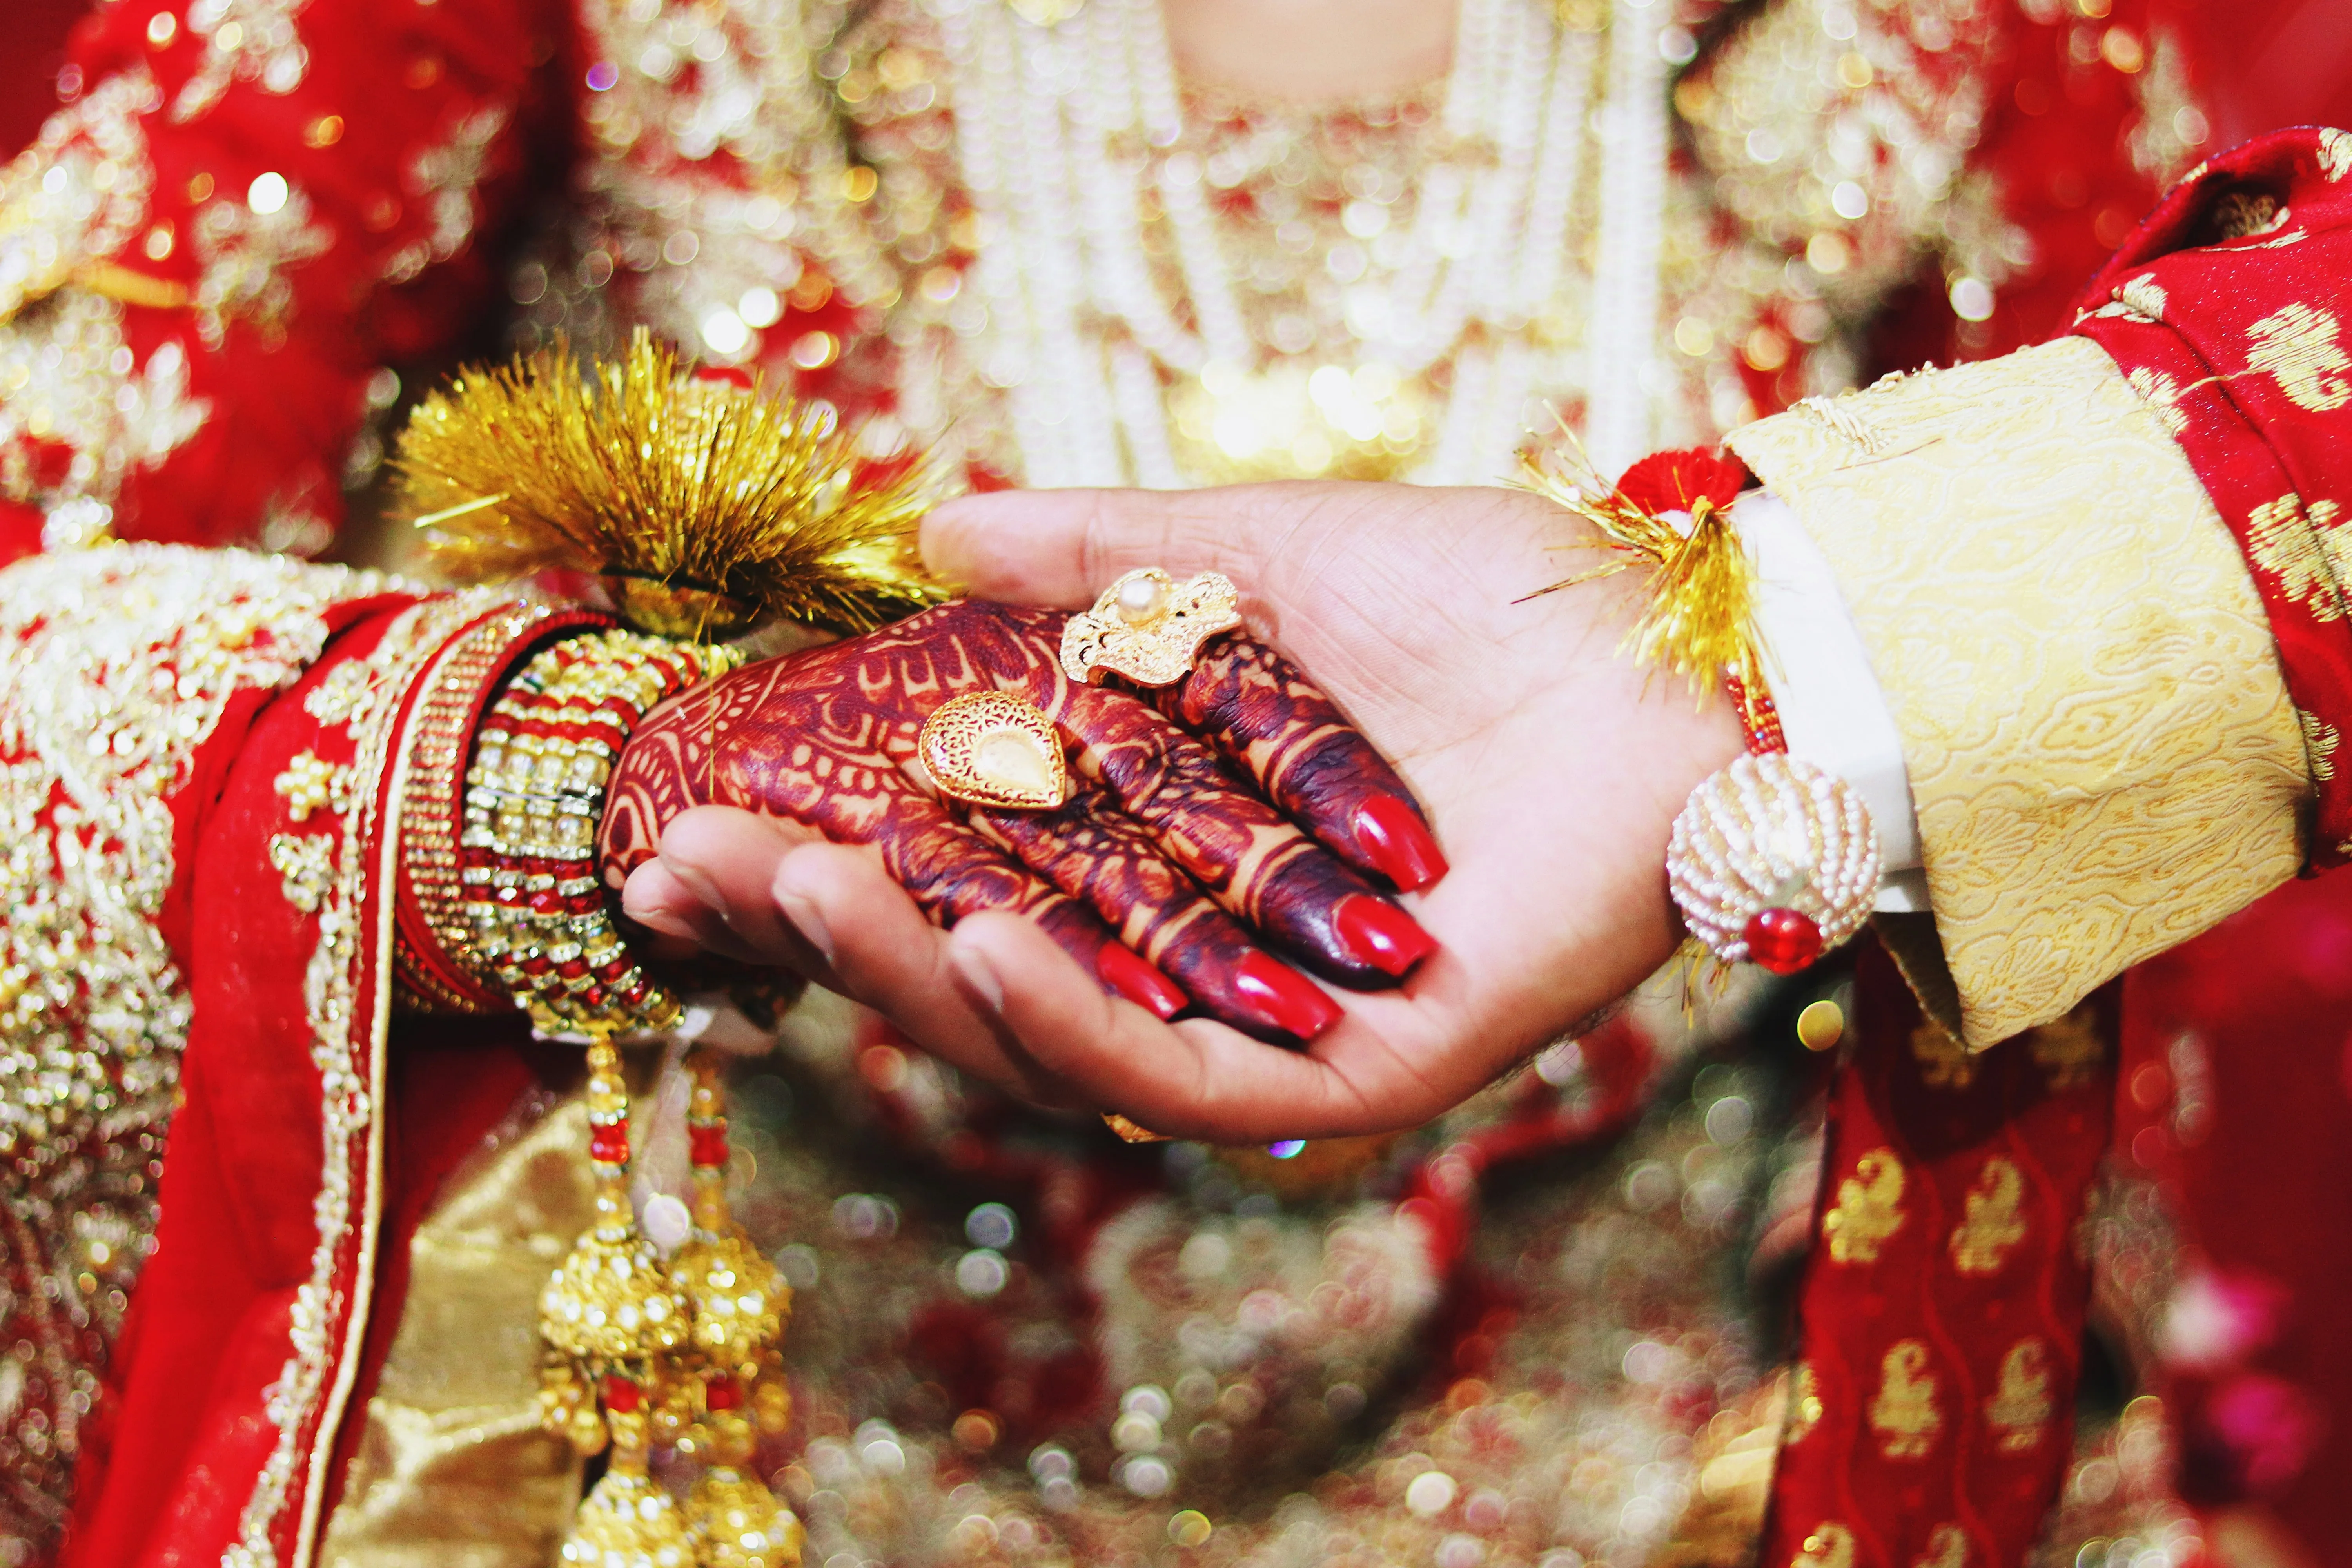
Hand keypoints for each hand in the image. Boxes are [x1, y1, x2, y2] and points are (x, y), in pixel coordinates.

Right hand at [644, 482, 1744, 1140]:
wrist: (1668, 648)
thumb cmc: (1484, 595)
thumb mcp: (1248, 551)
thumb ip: (1092, 553)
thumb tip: (926, 529)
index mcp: (1166, 851)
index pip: (958, 882)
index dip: (820, 868)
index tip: (688, 829)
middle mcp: (1205, 954)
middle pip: (984, 978)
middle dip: (832, 931)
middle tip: (696, 870)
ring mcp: (1279, 1030)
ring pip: (1062, 1048)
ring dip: (920, 979)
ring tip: (806, 899)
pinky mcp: (1362, 1075)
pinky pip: (1192, 1085)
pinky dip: (1078, 1025)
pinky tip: (971, 954)